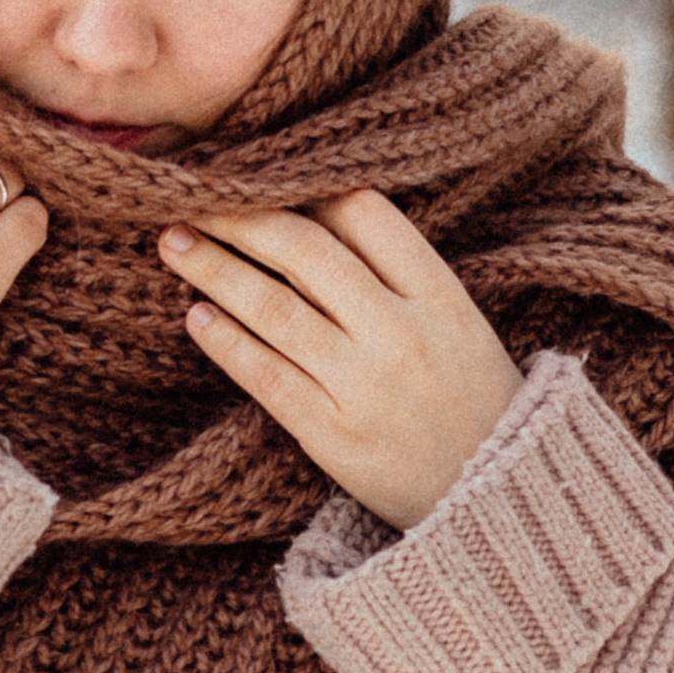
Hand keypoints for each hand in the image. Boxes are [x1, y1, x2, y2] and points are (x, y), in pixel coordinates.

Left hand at [159, 190, 522, 531]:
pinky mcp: (332, 434)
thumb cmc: (472, 399)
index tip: (266, 178)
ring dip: (215, 270)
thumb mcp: (459, 323)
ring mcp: (364, 385)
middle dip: (242, 218)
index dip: (309, 188)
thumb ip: (400, 273)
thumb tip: (319, 212)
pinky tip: (197, 316)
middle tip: (195, 198)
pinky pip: (265, 375)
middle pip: (306, 253)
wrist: (497, 494)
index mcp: (440, 296)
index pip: (365, 214)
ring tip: (176, 244)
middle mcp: (400, 334)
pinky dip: (226, 341)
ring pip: (274, 309)